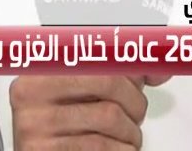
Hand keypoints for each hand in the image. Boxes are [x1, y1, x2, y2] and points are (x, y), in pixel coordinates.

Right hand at [10, 75, 169, 149]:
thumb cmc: (61, 121)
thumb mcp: (82, 90)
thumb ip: (119, 73)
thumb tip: (160, 68)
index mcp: (42, 66)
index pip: (98, 51)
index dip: (133, 62)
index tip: (151, 73)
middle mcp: (32, 91)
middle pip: (108, 82)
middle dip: (135, 101)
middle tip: (136, 114)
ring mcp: (35, 122)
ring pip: (109, 117)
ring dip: (131, 131)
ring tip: (128, 136)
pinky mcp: (42, 150)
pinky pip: (100, 146)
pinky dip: (122, 149)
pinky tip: (120, 148)